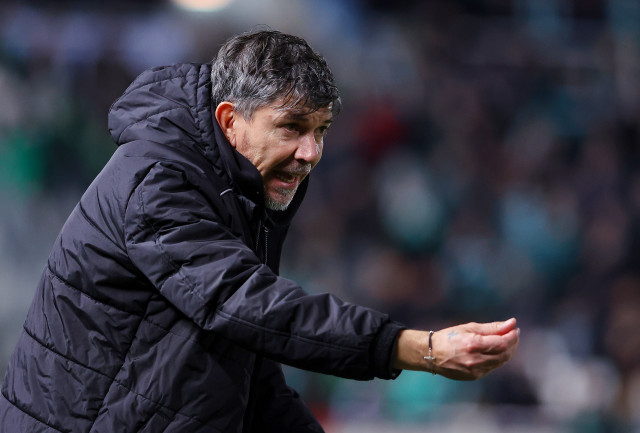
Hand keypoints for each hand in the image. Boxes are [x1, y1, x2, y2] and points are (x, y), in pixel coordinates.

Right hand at [393, 318, 519, 380]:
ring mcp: (475, 371)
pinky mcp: (474, 377)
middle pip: (504, 354)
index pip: (502, 343)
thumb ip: (492, 327)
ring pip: (500, 362)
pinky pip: (492, 367)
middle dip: (512, 344)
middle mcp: (475, 360)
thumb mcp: (469, 328)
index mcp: (473, 344)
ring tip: (506, 341)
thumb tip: (512, 323)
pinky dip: (497, 358)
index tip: (515, 329)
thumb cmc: (449, 337)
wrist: (431, 354)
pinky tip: (495, 351)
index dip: (512, 336)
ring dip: (507, 352)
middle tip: (513, 334)